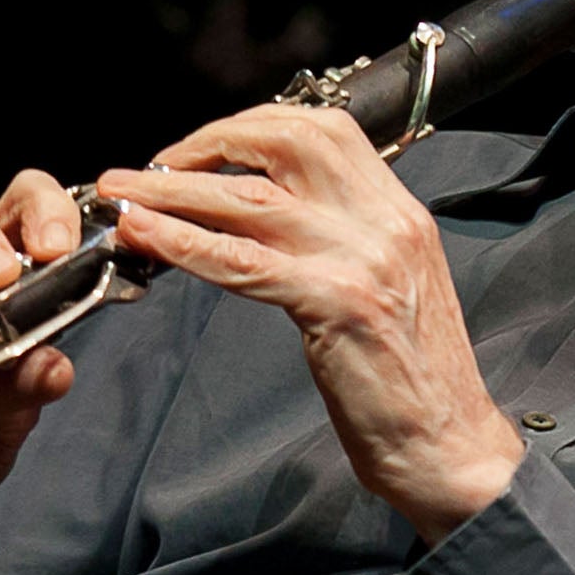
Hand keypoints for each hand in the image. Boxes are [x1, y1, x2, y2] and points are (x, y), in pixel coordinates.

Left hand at [99, 106, 522, 542]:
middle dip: (210, 142)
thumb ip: (344, 241)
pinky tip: (145, 237)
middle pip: (287, 141)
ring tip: (122, 196)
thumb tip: (270, 217)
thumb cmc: (412, 380)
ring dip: (174, 191)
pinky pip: (246, 261)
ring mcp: (363, 258)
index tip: (202, 149)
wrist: (452, 448)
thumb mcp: (387, 285)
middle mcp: (386, 220)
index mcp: (400, 211)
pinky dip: (185, 243)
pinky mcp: (338, 304)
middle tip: (155, 166)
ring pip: (252, 198)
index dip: (252, 127)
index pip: (324, 129)